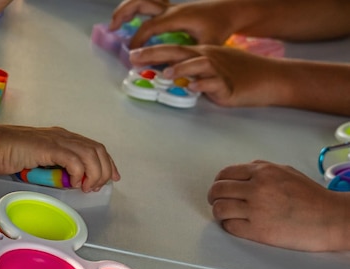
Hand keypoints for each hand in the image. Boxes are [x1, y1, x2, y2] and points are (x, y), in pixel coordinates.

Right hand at [0, 125, 119, 191]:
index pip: (94, 147)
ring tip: (86, 187)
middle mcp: (64, 136)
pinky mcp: (50, 147)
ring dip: (94, 174)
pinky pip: (75, 161)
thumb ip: (53, 166)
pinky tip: (74, 183)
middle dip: (104, 170)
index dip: (107, 163)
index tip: (112, 178)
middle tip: (97, 187)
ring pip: (90, 155)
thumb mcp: (38, 160)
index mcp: (62, 137)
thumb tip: (67, 179)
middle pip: (98, 150)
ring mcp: (57, 140)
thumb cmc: (9, 154)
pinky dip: (80, 174)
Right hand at [110, 0, 236, 48]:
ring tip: (116, 22)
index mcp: (176, 17)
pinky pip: (149, 4)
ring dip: (127, 8)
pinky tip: (132, 20)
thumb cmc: (220, 27)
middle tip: (112, 27)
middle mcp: (171, 9)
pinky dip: (137, 9)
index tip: (131, 54)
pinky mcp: (171, 8)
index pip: (149, 27)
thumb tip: (172, 70)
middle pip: (140, 2)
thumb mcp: (207, 45)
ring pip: (143, 0)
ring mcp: (170, 6)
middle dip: (122, 13)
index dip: (137, 41)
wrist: (230, 11)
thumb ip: (189, 57)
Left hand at [130, 44, 288, 107]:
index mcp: (201, 54)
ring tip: (166, 74)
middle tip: (136, 58)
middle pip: (179, 52)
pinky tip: (194, 87)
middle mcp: (207, 58)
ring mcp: (218, 70)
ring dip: (181, 68)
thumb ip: (190, 71)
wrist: (269, 77)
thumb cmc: (240, 74)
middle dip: (156, 54)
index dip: (153, 51)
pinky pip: (214, 83)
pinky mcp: (228, 85)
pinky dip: (203, 84)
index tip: (133, 55)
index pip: (173, 49)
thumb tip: (167, 76)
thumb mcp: (212, 68)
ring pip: (198, 65)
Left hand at [207, 160, 349, 251]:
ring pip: (219, 209)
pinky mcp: (257, 230)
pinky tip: (237, 225)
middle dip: (214, 197)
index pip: (225, 174)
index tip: (219, 189)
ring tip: (226, 215)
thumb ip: (261, 170)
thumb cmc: (312, 197)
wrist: (330, 218)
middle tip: (217, 202)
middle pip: (218, 191)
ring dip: (219, 212)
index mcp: (262, 172)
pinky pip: (229, 226)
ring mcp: (256, 210)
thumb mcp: (286, 172)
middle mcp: (256, 189)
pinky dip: (229, 225)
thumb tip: (240, 173)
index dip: (218, 182)